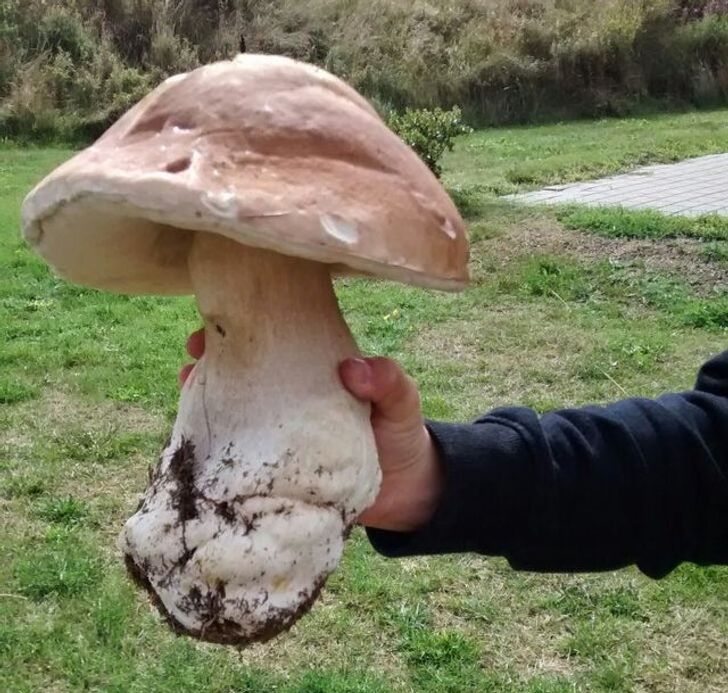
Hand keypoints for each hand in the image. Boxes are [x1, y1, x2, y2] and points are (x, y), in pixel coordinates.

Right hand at [180, 331, 441, 531]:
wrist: (408, 494)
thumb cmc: (403, 435)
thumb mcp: (403, 401)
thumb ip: (389, 381)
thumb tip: (351, 368)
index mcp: (316, 375)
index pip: (277, 342)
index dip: (248, 327)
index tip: (224, 319)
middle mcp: (290, 401)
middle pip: (245, 373)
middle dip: (214, 358)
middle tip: (193, 353)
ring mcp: (280, 436)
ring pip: (235, 411)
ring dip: (207, 398)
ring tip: (186, 386)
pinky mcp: (276, 471)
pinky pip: (241, 455)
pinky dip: (218, 447)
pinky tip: (196, 442)